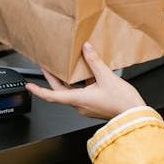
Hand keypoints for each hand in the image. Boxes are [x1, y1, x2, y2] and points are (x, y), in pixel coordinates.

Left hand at [26, 42, 145, 119]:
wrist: (134, 115)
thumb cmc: (122, 102)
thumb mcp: (107, 77)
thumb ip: (95, 61)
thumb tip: (86, 48)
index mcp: (79, 99)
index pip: (52, 96)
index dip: (39, 90)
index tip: (29, 85)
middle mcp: (80, 105)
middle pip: (59, 92)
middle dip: (51, 79)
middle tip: (45, 67)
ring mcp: (86, 106)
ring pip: (70, 92)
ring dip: (65, 81)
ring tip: (63, 67)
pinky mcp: (93, 106)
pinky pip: (80, 94)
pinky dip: (77, 84)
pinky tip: (84, 74)